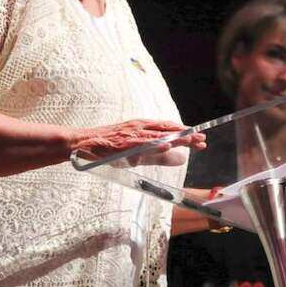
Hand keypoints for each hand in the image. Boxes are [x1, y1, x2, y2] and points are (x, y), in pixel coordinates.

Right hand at [71, 120, 205, 160]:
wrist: (82, 143)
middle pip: (168, 130)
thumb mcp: (137, 153)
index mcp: (143, 128)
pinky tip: (167, 145)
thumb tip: (181, 159)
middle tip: (203, 140)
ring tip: (191, 141)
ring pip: (158, 135)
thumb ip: (158, 156)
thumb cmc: (109, 149)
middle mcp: (139, 127)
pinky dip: (156, 144)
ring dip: (176, 138)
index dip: (186, 133)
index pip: (169, 129)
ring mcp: (132, 134)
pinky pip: (142, 143)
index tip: (201, 138)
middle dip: (186, 135)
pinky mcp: (123, 142)